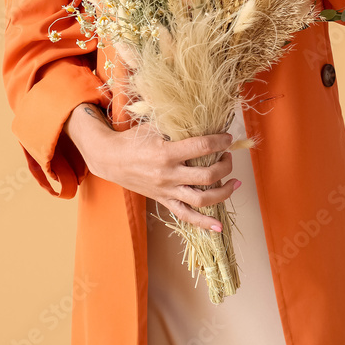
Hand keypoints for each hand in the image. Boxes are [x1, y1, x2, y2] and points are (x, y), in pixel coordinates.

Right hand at [65, 103, 240, 232]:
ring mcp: (166, 191)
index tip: (228, 137)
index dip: (220, 141)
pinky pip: (186, 216)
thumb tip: (204, 117)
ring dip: (224, 192)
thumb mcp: (153, 126)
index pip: (202, 147)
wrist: (110, 159)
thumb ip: (177, 124)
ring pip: (201, 199)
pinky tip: (218, 227)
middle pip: (208, 175)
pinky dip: (203, 223)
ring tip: (235, 182)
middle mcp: (168, 174)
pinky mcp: (164, 201)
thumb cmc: (133, 139)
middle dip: (225, 166)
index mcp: (166, 153)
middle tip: (229, 156)